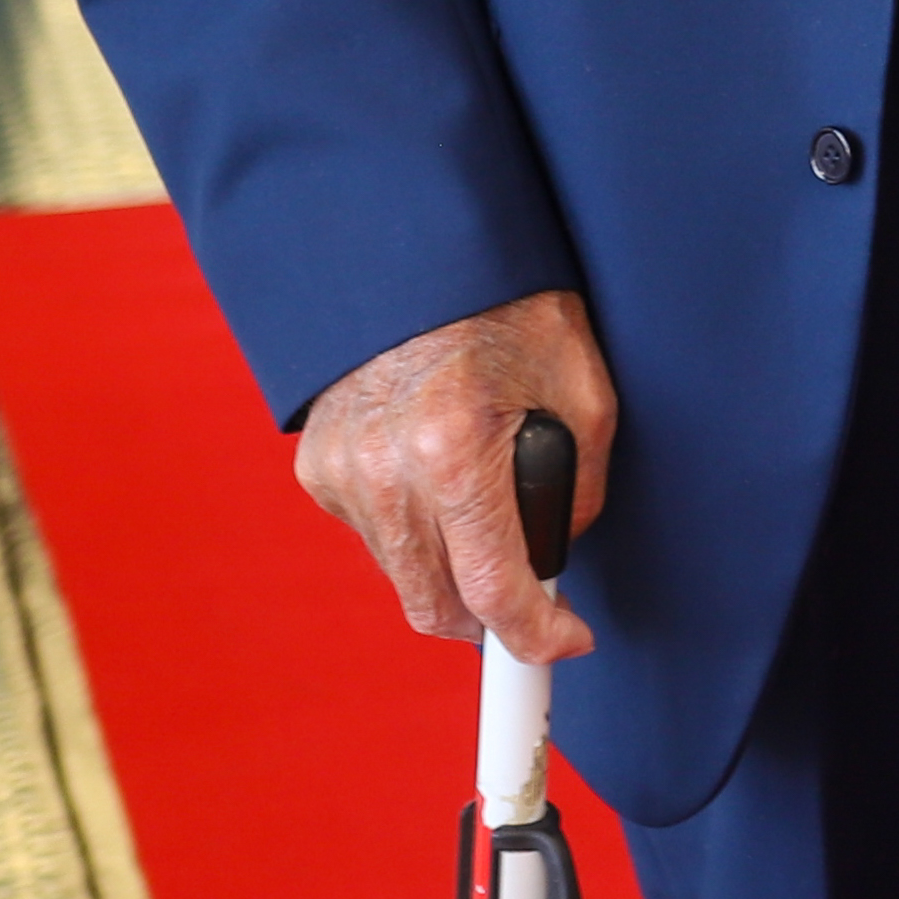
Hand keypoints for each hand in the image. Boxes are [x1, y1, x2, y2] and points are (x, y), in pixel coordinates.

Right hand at [292, 287, 615, 664]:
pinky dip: (412, 531)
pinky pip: (372, 534)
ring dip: (448, 573)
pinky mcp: (317, 466)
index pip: (492, 589)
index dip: (537, 634)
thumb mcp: (581, 386)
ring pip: (402, 576)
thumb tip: (557, 550)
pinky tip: (438, 478)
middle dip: (490, 620)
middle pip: (436, 606)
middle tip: (532, 599)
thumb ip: (580, 482)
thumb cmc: (512, 307)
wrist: (420, 253)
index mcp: (453, 450)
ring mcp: (341, 471)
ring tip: (487, 515)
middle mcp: (383, 471)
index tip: (566, 644)